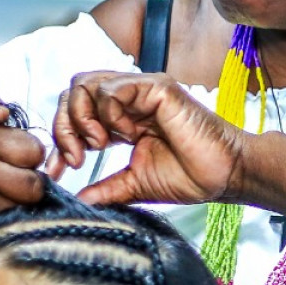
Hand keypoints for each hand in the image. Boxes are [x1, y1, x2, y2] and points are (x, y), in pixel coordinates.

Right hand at [0, 88, 46, 261]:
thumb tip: (8, 116)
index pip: (34, 148)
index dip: (28, 163)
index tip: (8, 167)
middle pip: (35, 182)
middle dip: (27, 191)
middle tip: (1, 192)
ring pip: (23, 207)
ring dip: (15, 211)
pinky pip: (8, 226)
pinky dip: (2, 227)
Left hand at [48, 72, 249, 206]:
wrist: (225, 176)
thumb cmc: (192, 176)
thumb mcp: (135, 185)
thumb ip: (106, 188)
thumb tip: (78, 200)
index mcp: (123, 119)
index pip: (75, 111)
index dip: (61, 137)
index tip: (60, 170)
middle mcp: (130, 100)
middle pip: (74, 92)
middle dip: (64, 126)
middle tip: (75, 158)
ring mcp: (142, 91)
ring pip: (86, 84)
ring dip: (82, 117)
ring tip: (99, 144)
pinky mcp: (156, 87)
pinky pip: (113, 89)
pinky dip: (108, 112)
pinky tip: (124, 134)